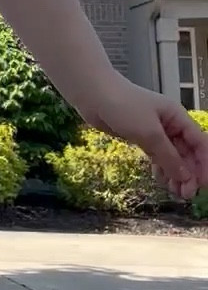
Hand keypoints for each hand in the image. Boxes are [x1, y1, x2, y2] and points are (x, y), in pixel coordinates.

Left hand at [87, 74, 207, 203]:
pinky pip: (157, 156)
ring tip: (175, 192)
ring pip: (172, 156)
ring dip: (175, 174)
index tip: (203, 185)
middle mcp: (170, 125)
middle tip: (185, 194)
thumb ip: (169, 156)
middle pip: (187, 152)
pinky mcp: (141, 137)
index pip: (200, 143)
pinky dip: (161, 168)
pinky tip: (161, 180)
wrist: (93, 94)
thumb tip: (187, 177)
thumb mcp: (149, 133)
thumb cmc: (124, 106)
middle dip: (189, 173)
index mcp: (178, 117)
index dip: (204, 165)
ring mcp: (155, 131)